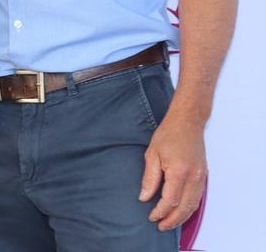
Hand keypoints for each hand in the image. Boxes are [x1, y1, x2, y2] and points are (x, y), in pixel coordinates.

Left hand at [139, 109, 206, 230]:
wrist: (188, 122)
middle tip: (160, 226)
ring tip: (169, 223)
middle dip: (172, 220)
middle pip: (185, 207)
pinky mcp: (204, 176)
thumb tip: (144, 197)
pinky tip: (181, 211)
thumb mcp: (152, 154)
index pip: (170, 200)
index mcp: (179, 172)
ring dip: (182, 217)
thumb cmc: (168, 134)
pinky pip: (198, 197)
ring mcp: (201, 177)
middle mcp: (194, 177)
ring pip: (194, 205)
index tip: (151, 217)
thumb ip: (149, 178)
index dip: (160, 211)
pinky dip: (190, 208)